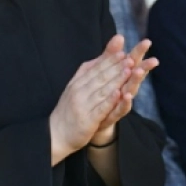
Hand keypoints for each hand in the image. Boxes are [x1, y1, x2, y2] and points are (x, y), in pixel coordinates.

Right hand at [50, 36, 131, 161]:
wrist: (55, 134)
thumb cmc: (70, 109)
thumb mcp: (77, 87)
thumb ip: (90, 72)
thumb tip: (103, 56)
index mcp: (77, 82)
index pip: (96, 69)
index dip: (109, 60)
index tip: (123, 52)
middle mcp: (78, 91)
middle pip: (100, 77)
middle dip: (116, 67)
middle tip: (130, 58)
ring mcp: (82, 106)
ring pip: (102, 90)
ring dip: (116, 80)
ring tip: (128, 71)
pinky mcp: (86, 120)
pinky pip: (99, 108)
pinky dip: (109, 101)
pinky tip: (119, 94)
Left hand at [89, 40, 157, 148]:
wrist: (92, 122)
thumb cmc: (103, 95)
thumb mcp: (105, 72)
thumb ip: (111, 55)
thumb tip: (119, 35)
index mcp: (122, 77)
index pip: (132, 62)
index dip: (139, 52)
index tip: (147, 41)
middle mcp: (125, 89)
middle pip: (135, 76)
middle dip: (143, 67)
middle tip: (153, 59)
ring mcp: (120, 103)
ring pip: (130, 91)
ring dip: (135, 82)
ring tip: (138, 72)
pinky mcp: (113, 115)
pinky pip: (120, 109)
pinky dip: (124, 103)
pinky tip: (126, 95)